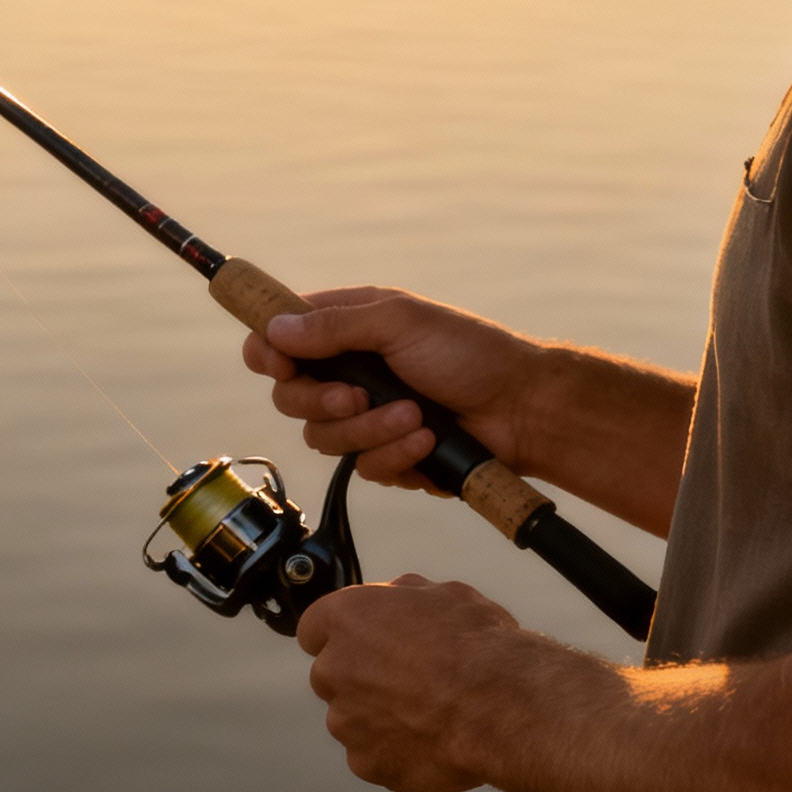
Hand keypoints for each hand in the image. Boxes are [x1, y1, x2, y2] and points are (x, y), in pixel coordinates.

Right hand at [242, 287, 548, 488]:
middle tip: (357, 397)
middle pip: (292, 398)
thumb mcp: (401, 323)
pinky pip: (363, 468)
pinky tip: (426, 441)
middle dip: (323, 402)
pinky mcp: (388, 454)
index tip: (281, 366)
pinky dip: (395, 456)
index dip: (270, 354)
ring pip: (325, 439)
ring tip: (415, 416)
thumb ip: (336, 326)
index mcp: (351, 327)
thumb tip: (276, 330)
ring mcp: (368, 415)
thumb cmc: (468, 353)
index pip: (282, 338)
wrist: (521, 409)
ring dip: (370, 431)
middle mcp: (352, 370)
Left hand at [297, 575, 519, 791]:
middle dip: (361, 676)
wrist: (496, 704)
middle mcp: (334, 669)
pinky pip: (372, 754)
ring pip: (352, 717)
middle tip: (408, 676)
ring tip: (428, 709)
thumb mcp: (441, 593)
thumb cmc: (473, 643)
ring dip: (378, 715)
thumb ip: (401, 597)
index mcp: (346, 618)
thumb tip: (393, 601)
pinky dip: (394, 749)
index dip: (343, 634)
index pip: (315, 627)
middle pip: (333, 674)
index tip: (364, 640)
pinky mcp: (366, 764)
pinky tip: (429, 736)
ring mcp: (346, 722)